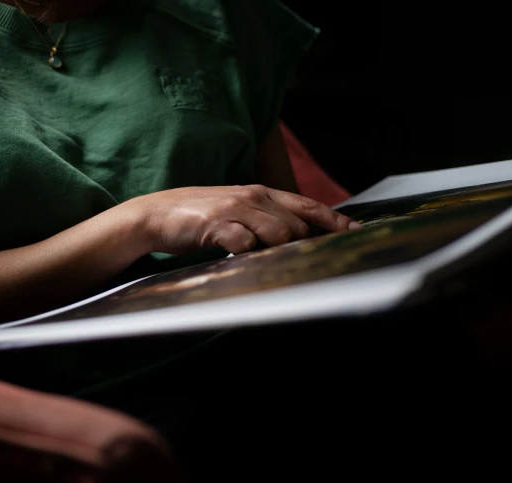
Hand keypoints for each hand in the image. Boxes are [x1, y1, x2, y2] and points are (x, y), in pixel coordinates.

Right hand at [132, 185, 359, 254]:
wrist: (156, 214)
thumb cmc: (199, 215)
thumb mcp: (236, 208)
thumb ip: (264, 216)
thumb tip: (295, 235)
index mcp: (260, 192)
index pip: (307, 204)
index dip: (334, 219)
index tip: (356, 232)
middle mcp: (252, 197)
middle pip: (296, 224)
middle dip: (303, 244)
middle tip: (303, 262)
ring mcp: (234, 210)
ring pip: (278, 234)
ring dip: (274, 250)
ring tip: (259, 258)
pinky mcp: (216, 226)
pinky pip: (245, 244)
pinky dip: (246, 254)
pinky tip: (236, 256)